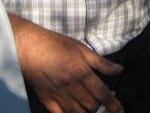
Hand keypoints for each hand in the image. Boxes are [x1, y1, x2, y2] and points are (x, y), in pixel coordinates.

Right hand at [9, 15, 123, 112]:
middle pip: (92, 106)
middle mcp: (72, 86)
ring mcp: (58, 95)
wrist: (30, 46)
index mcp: (82, 72)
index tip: (119, 109)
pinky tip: (74, 112)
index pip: (102, 93)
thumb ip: (100, 62)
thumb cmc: (56, 44)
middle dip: (102, 109)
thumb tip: (119, 69)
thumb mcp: (81, 48)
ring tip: (92, 109)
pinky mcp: (47, 100)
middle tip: (106, 106)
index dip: (113, 104)